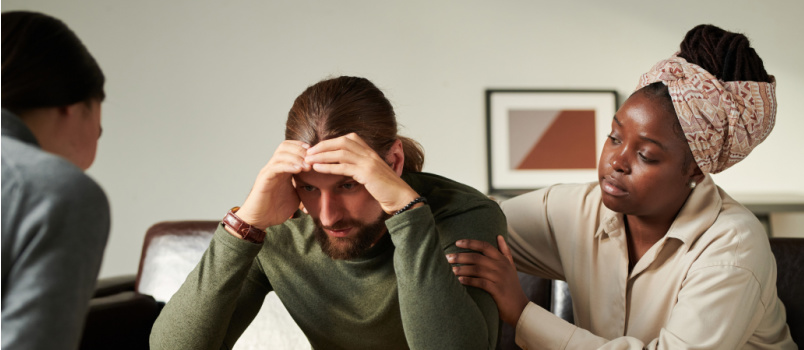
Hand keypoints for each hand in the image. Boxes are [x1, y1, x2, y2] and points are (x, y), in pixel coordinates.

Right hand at [234, 140, 310, 228]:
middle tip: (313, 159)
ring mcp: (268, 172)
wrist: (260, 220)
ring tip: (308, 166)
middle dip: (301, 151)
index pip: (290, 148)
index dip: (303, 148)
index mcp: (282, 169)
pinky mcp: (264, 179)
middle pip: (285, 147)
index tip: (316, 154)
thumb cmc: (276, 209)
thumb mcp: (296, 195)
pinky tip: (299, 170)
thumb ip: (304, 187)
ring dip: (296, 157)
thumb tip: (319, 185)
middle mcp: (274, 167)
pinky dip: (288, 166)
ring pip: (280, 154)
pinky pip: (275, 167)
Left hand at [303, 133, 419, 213]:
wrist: (400, 198)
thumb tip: (344, 166)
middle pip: (341, 142)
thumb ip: (359, 167)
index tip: (316, 148)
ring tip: (309, 160)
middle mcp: (369, 153)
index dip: (329, 142)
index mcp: (370, 151)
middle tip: (308, 152)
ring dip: (322, 155)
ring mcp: (368, 162)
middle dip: (322, 146)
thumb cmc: (385, 189)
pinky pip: (343, 167)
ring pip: (340, 153)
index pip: (346, 139)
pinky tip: (318, 169)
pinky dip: (328, 167)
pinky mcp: (367, 173)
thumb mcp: (371, 174)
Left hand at [447, 236, 529, 325]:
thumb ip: (505, 251)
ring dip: (462, 269)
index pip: (485, 246)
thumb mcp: (511, 267)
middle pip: (477, 257)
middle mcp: (501, 267)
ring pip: (477, 269)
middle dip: (461, 256)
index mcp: (503, 260)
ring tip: (450, 270)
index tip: (457, 242)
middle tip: (447, 257)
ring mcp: (499, 278)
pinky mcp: (497, 290)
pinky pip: (480, 282)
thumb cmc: (512, 286)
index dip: (470, 243)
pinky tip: (459, 281)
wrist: (520, 308)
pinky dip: (468, 280)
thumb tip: (499, 236)